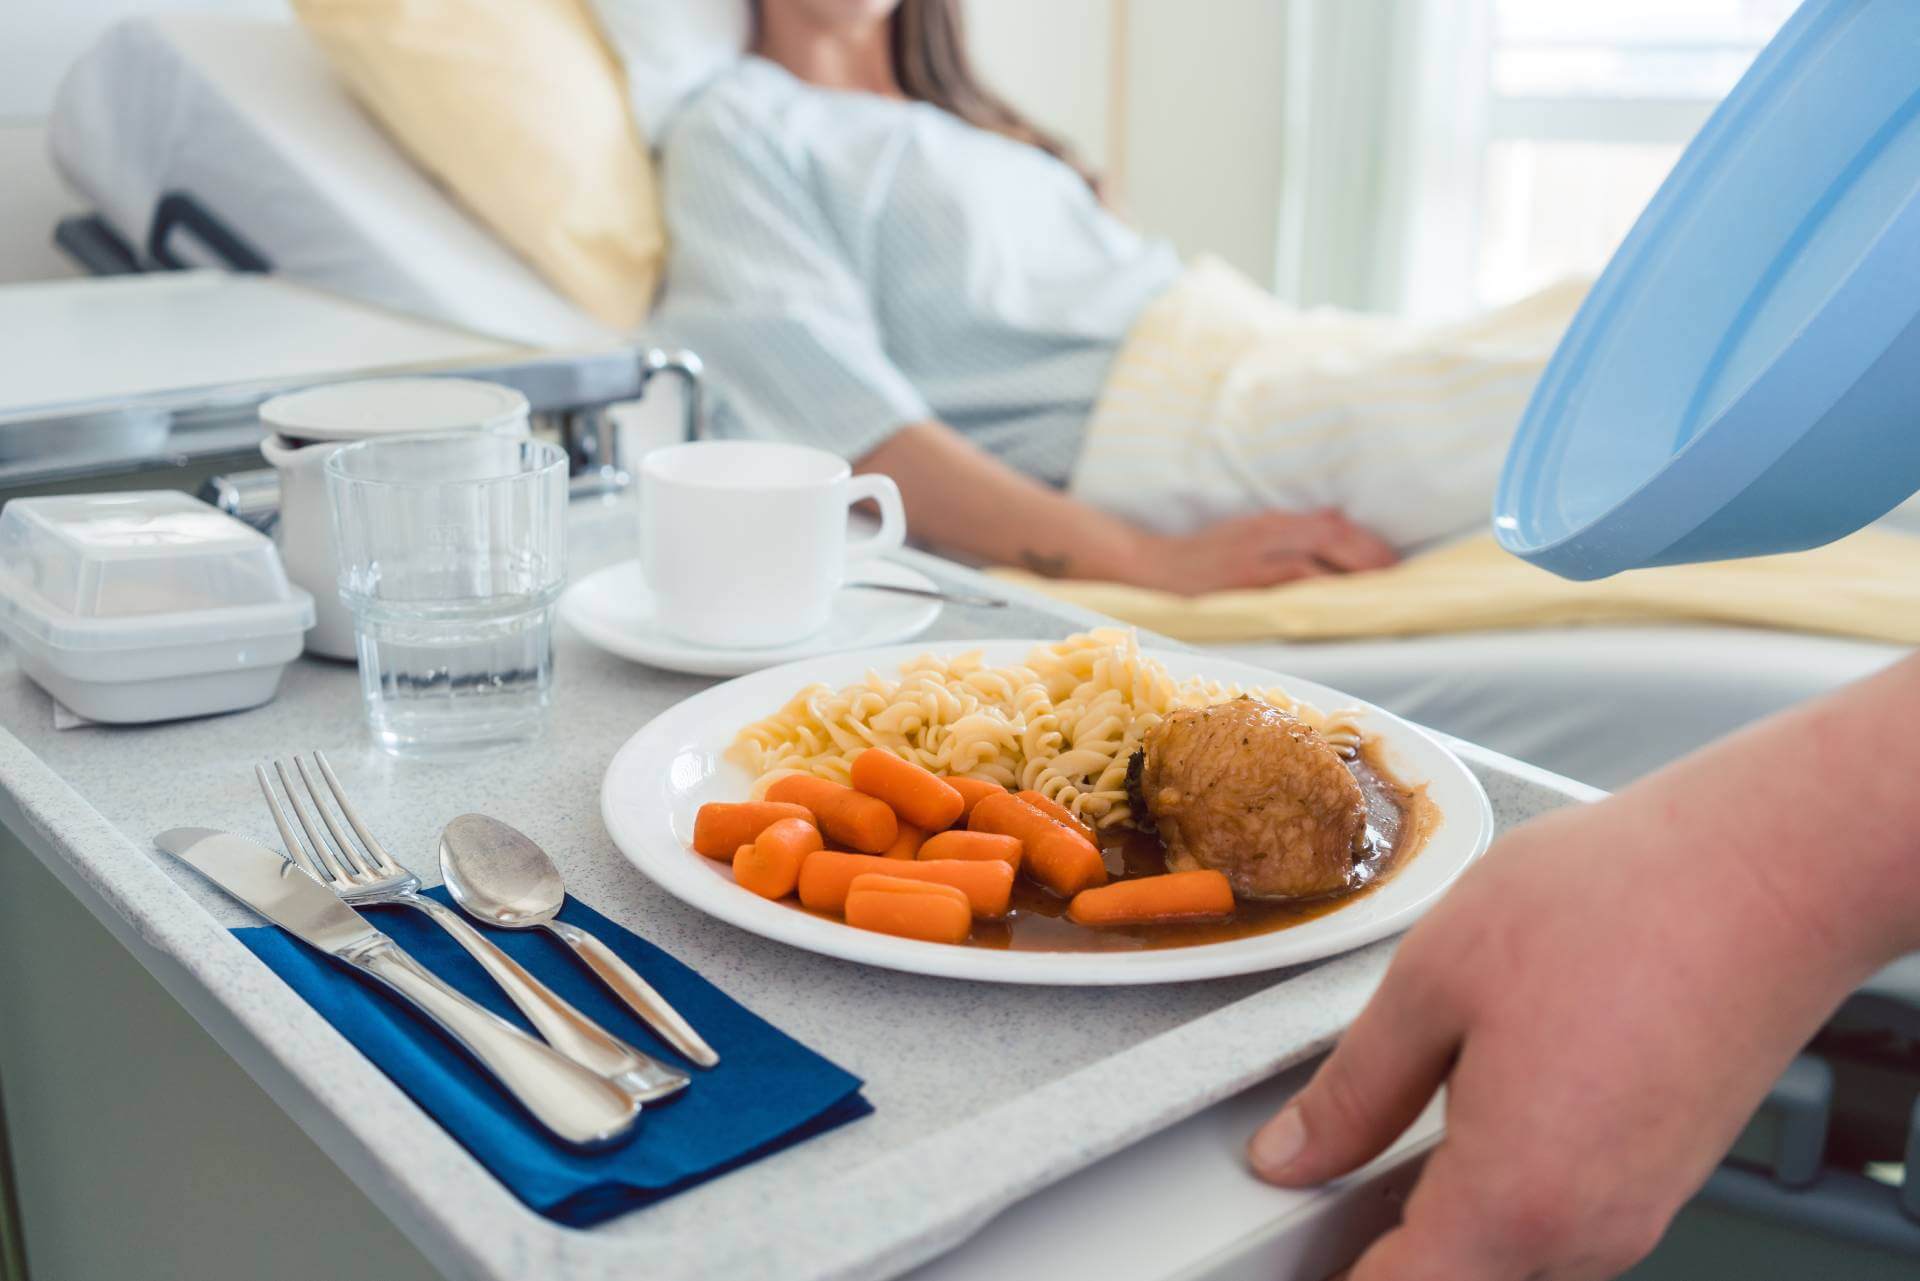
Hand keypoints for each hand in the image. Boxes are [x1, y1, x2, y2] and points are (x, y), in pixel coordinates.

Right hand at [1130, 509, 1397, 593]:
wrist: (1151, 570)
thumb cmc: (1201, 556)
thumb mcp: (1248, 531)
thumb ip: (1290, 532)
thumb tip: (1333, 527)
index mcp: (1269, 523)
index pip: (1330, 523)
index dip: (1365, 540)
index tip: (1389, 559)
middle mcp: (1266, 537)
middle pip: (1331, 539)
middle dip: (1367, 558)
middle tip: (1394, 578)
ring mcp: (1253, 564)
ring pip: (1313, 567)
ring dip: (1347, 580)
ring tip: (1374, 595)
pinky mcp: (1241, 589)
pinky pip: (1288, 593)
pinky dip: (1315, 597)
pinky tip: (1334, 608)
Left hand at [1246, 785, 1891, 1280]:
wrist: (1767, 872)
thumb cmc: (1619, 906)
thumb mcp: (1434, 980)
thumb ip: (1351, 1091)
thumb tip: (1291, 1153)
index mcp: (1513, 1200)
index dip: (1327, 1272)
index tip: (1296, 1221)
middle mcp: (1585, 1233)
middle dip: (1384, 1241)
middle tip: (1333, 1157)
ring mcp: (1633, 1211)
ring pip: (1504, 1253)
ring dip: (1447, 1208)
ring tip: (1412, 1108)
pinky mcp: (1662, 1177)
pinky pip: (1557, 1213)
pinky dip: (1504, 1178)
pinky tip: (1486, 1092)